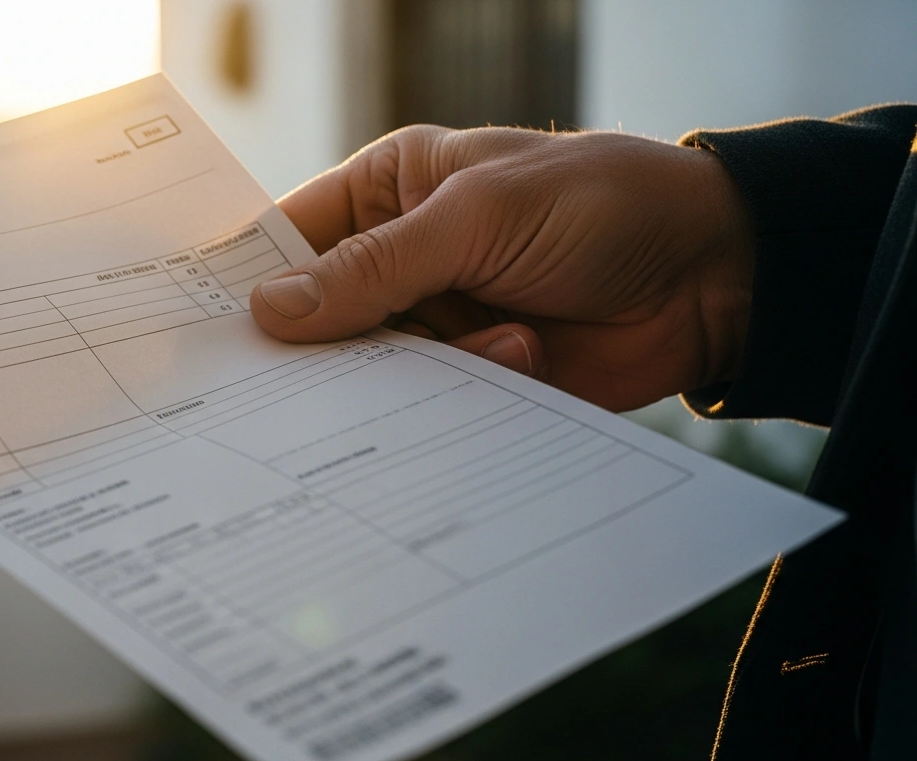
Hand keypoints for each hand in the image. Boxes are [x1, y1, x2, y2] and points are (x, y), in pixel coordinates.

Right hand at [250, 125, 755, 412]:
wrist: (717, 272)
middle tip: (277, 385)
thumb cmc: (598, 203)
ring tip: (471, 342)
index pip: (292, 236)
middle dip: (315, 345)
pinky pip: (429, 406)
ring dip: (403, 371)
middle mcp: (403, 260)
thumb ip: (375, 268)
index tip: (205, 329)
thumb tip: (272, 311)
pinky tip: (517, 355)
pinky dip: (456, 397)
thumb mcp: (476, 216)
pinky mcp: (475, 379)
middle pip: (321, 315)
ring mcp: (438, 322)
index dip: (248, 278)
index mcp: (389, 192)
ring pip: (370, 369)